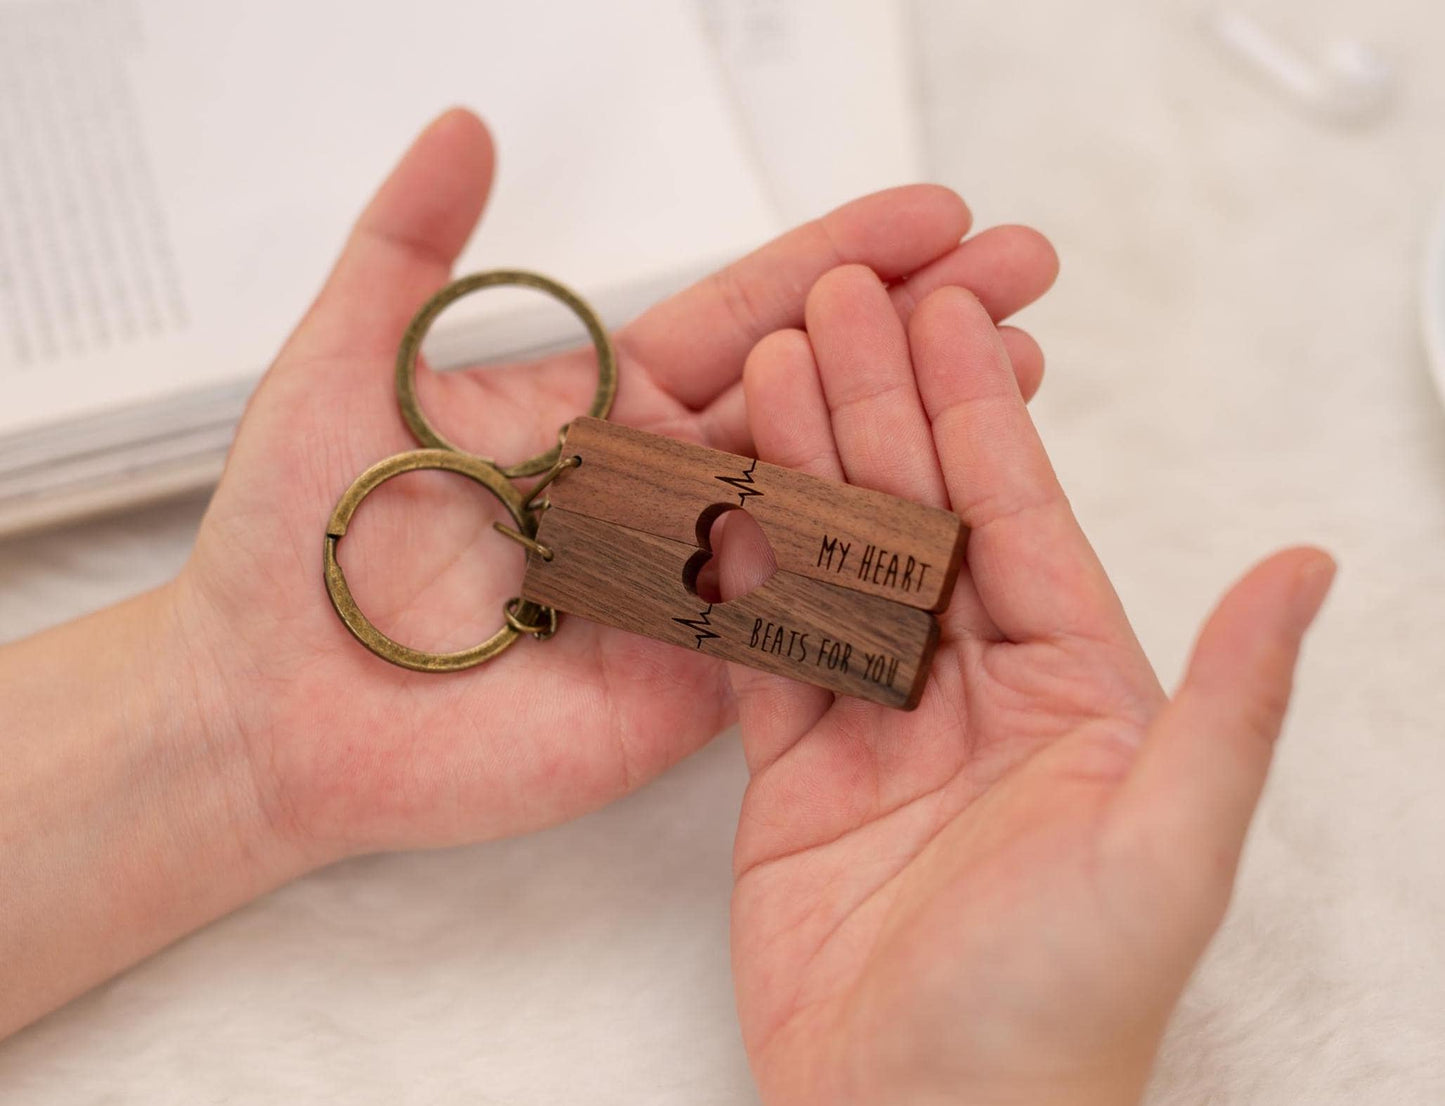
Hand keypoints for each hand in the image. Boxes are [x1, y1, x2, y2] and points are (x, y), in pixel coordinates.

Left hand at [177, 109, 1059, 859]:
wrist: (268, 709)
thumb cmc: (295, 540)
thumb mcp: (346, 365)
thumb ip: (411, 249)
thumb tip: (469, 125)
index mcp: (602, 412)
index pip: (746, 317)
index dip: (840, 261)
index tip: (937, 215)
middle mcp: (661, 493)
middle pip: (814, 397)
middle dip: (921, 330)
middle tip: (1025, 272)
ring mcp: (687, 588)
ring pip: (825, 503)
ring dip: (925, 439)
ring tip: (1019, 372)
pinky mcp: (690, 682)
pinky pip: (794, 621)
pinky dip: (875, 573)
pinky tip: (958, 520)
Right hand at [720, 266, 1333, 1104]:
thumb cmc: (1059, 1014)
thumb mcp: (1167, 848)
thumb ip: (1229, 700)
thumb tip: (1309, 570)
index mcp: (1076, 691)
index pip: (1018, 516)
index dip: (973, 408)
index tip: (936, 311)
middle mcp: (978, 695)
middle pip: (916, 519)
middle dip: (875, 406)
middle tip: (835, 303)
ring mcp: (880, 730)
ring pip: (832, 568)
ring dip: (801, 468)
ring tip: (765, 370)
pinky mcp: (796, 774)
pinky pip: (763, 653)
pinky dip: (737, 575)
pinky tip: (717, 500)